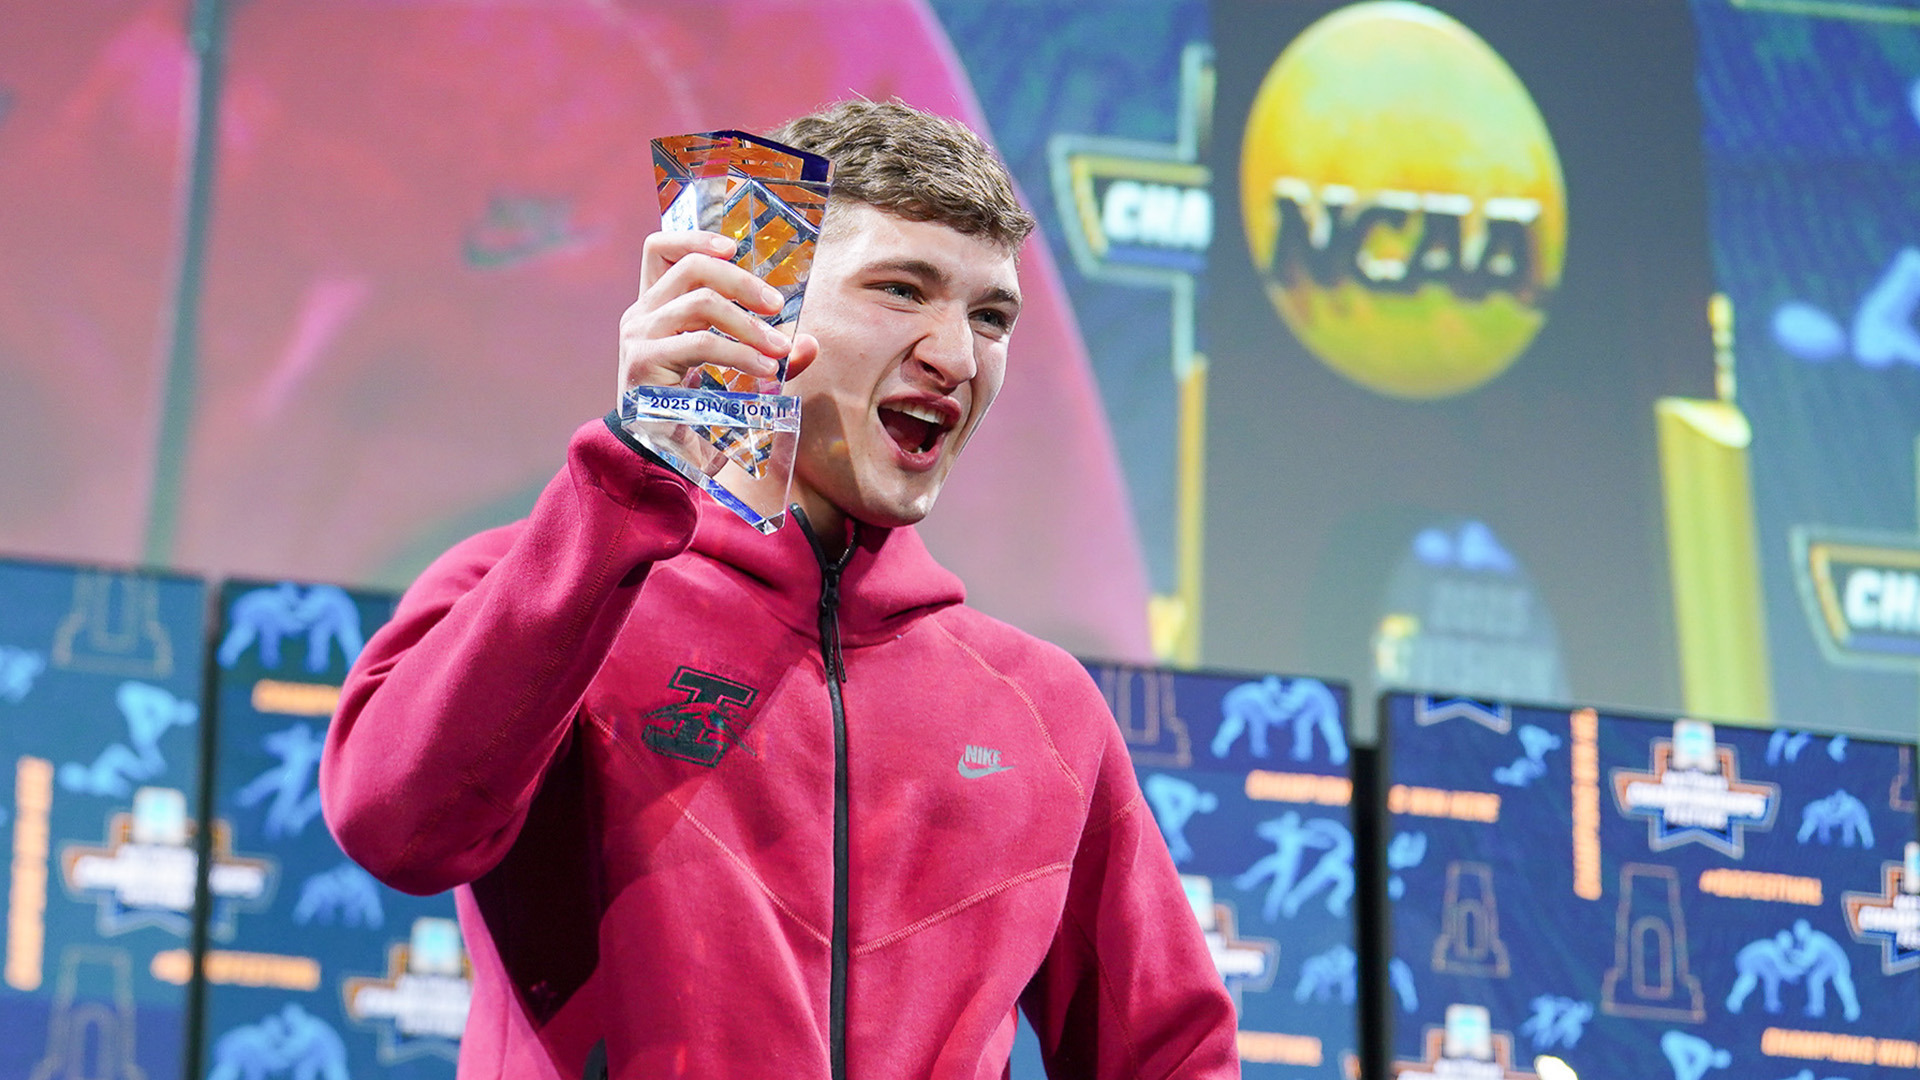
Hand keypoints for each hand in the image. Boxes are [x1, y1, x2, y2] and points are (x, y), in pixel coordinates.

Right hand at [617, 230, 819, 397]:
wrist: (658, 459)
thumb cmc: (693, 411)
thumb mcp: (732, 373)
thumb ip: (766, 354)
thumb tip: (810, 343)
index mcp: (655, 307)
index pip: (659, 250)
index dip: (694, 238)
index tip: (733, 248)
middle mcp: (641, 315)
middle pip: (691, 267)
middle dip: (742, 280)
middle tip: (777, 304)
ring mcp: (639, 337)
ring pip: (700, 302)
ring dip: (749, 323)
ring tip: (779, 348)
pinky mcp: (645, 363)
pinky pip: (701, 343)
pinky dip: (741, 353)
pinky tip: (764, 370)